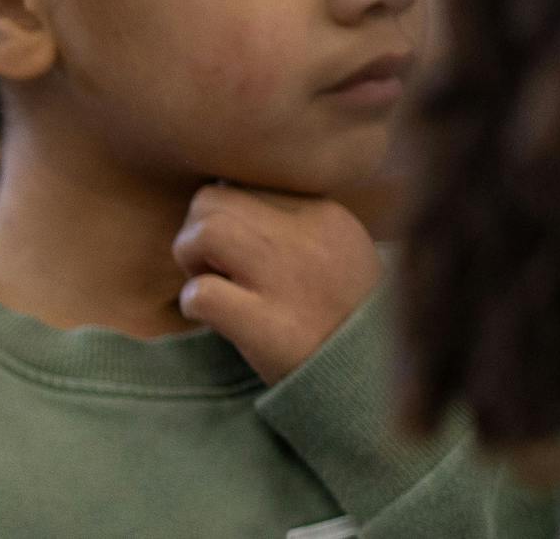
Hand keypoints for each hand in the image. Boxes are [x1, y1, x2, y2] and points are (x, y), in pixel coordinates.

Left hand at [173, 183, 380, 384]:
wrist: (369, 377)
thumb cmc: (341, 312)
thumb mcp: (336, 249)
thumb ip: (290, 218)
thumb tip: (222, 191)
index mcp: (325, 213)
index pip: (244, 183)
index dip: (227, 214)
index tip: (238, 248)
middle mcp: (307, 238)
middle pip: (212, 198)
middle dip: (197, 230)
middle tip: (214, 266)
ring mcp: (288, 281)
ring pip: (204, 231)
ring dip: (190, 259)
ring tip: (214, 284)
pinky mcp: (270, 326)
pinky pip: (202, 293)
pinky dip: (194, 303)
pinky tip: (214, 318)